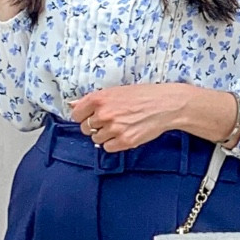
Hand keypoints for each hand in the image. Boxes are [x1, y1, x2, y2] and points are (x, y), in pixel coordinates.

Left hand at [71, 83, 237, 152]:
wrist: (166, 105)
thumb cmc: (143, 95)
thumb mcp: (116, 91)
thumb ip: (94, 100)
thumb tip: (73, 104)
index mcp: (99, 99)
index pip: (76, 114)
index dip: (82, 116)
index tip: (89, 116)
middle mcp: (104, 114)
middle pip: (85, 128)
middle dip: (94, 126)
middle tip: (109, 120)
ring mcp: (114, 129)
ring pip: (96, 138)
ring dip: (105, 135)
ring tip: (120, 126)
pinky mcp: (124, 141)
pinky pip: (108, 148)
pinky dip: (114, 144)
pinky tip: (124, 134)